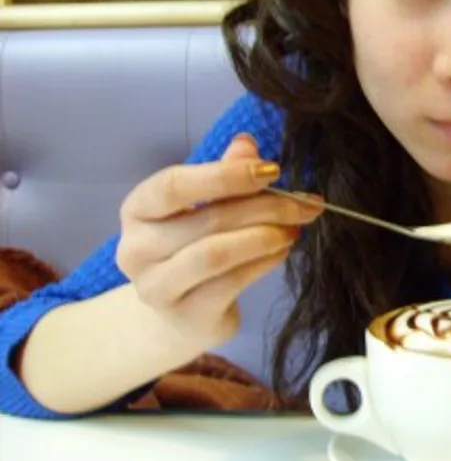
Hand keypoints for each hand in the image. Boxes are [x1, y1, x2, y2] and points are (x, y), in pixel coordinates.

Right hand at [115, 133, 322, 348]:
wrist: (180, 316)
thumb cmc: (193, 247)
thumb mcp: (204, 206)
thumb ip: (224, 174)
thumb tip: (247, 144)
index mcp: (137, 211)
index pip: (173, 185)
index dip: (226, 175)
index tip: (273, 170)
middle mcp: (136, 250)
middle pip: (207, 218)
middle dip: (265, 207)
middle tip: (305, 203)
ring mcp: (156, 288)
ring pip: (217, 253)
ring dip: (266, 236)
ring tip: (294, 228)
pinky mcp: (185, 316)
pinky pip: (232, 283)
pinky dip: (265, 262)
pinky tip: (282, 250)